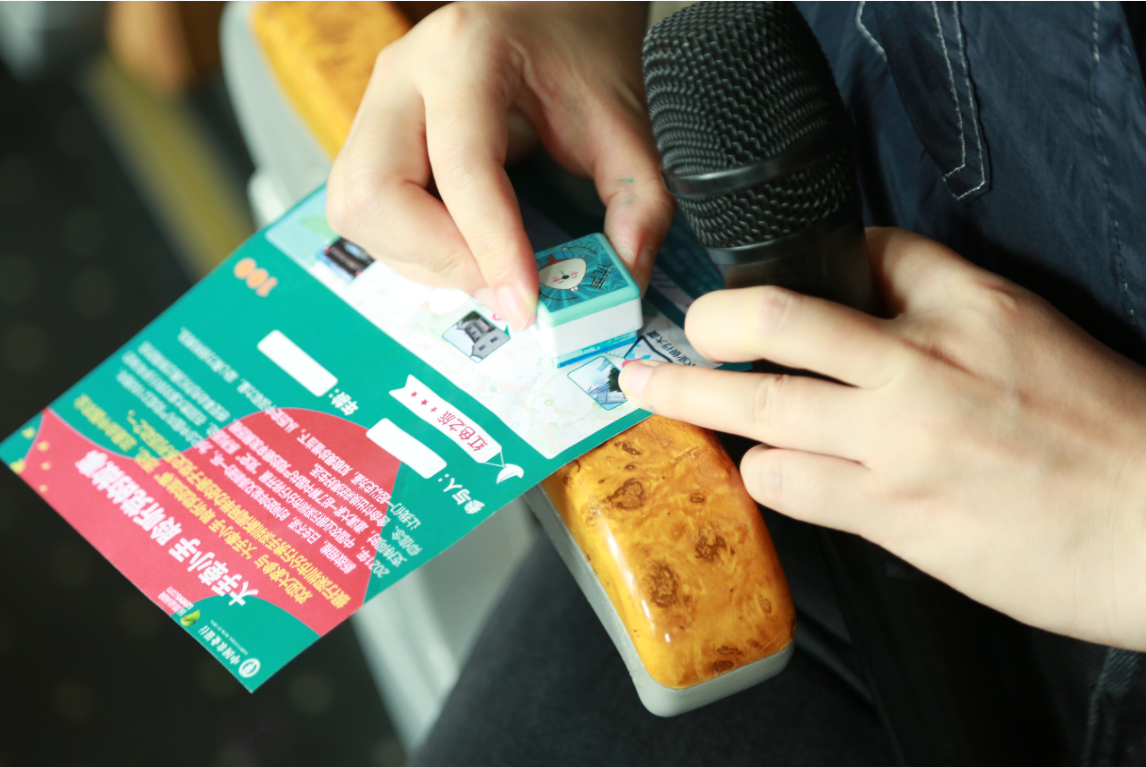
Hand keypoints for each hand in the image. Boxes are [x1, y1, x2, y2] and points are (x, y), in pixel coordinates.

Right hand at [326, 2, 674, 330]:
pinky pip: (364, 213)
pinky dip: (412, 248)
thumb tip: (622, 279)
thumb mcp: (624, 119)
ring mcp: (375, 104)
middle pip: (374, 194)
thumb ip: (637, 200)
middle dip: (438, 258)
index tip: (526, 303)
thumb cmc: (578, 50)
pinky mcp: (370, 136)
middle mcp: (402, 75)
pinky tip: (462, 246)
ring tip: (486, 264)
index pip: (462, 168)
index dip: (491, 248)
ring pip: (356, 211)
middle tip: (501, 284)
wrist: (549, 8)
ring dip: (421, 260)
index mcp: (466, 53)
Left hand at [620, 227, 1145, 650]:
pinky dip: (764, 474)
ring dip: (705, 403)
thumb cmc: (1104, 437)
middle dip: (708, 321)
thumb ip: (942, 314)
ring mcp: (900, 441)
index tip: (770, 284)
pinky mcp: (892, 514)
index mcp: (971, 307)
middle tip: (683, 331)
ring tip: (673, 399)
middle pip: (773, 317)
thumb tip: (861, 306)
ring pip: (758, 406)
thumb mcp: (1030, 337)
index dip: (806, 261)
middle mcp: (925, 363)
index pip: (863, 249)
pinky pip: (786, 483)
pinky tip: (768, 471)